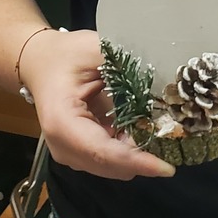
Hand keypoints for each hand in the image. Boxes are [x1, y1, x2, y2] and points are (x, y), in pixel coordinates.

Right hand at [18, 28, 174, 180]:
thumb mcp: (94, 49)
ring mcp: (72, 154)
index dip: (137, 162)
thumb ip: (125, 64)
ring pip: (115, 166)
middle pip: (111, 165)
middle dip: (144, 158)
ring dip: (139, 154)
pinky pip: (112, 159)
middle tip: (175, 137)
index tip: (168, 168)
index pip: (104, 152)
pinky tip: (145, 128)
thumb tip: (163, 76)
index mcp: (63, 122)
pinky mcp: (82, 154)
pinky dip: (131, 149)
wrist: (42, 63)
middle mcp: (65, 147)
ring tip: (162, 131)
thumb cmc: (66, 55)